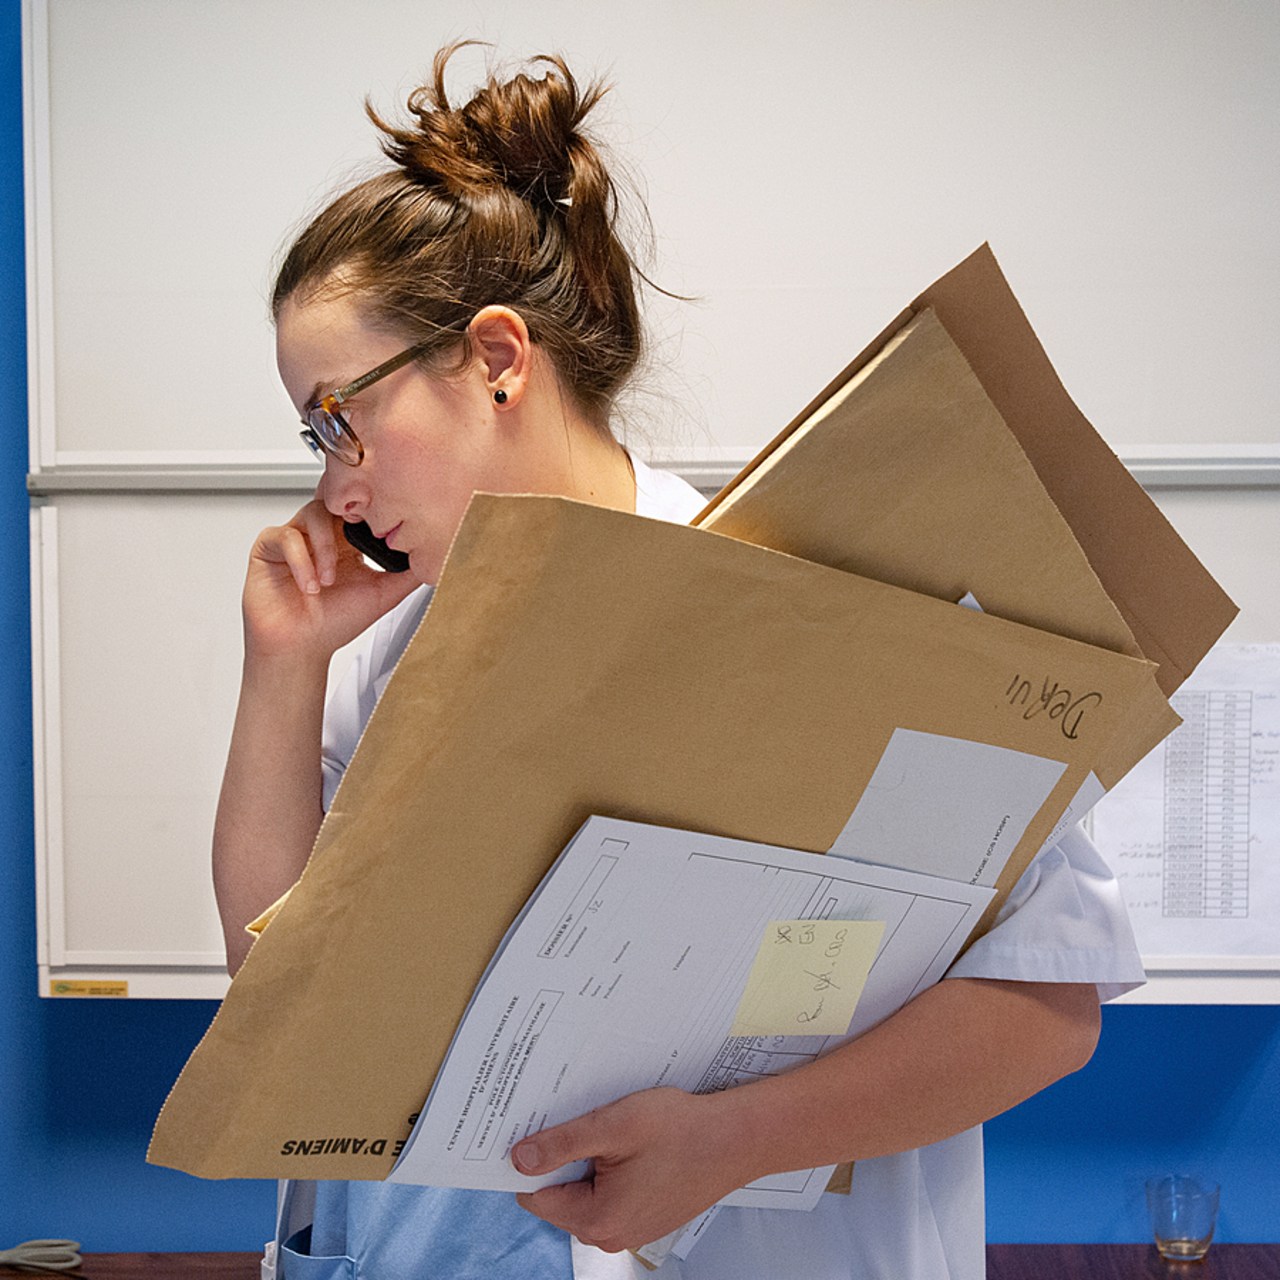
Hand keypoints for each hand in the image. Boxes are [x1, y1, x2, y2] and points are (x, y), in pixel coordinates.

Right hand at [242, 492, 419, 662]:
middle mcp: (320, 534)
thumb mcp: (383, 594)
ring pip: (313, 514)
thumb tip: (438, 555)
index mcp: (346, 540)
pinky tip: (311, 586)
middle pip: (335, 499)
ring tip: (329, 581)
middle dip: (350, 514)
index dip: (372, 507)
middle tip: (361, 533)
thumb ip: (409, 573)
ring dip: (326, 549)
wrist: (301, 650)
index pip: (358, 507)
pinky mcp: (268, 547)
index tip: (387, 517)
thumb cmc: (333, 624)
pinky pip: (285, 536)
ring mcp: (294, 537)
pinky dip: (302, 561)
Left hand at [512, 1087, 757, 1252]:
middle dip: (563, 1160)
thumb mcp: (615, 1126)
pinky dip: (610, 1170)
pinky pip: (609, 1195)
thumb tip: (519, 1159)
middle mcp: (610, 1235)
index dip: (531, 1161)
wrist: (737, 1140)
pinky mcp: (645, 1218)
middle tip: (582, 1122)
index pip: (535, 1196)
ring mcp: (630, 1229)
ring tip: (611, 1131)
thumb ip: (563, 1144)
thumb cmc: (682, 1130)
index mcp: (598, 1218)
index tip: (535, 1129)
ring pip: (585, 1194)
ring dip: (588, 1163)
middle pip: (559, 1197)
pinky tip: (631, 1145)